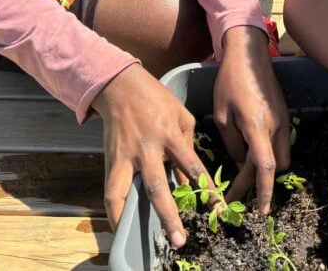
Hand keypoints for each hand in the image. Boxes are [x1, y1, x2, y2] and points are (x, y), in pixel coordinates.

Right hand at [92, 64, 207, 247]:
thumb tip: (187, 180)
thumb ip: (187, 146)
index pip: (193, 167)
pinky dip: (114, 210)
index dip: (206, 188)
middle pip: (159, 187)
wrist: (121, 87)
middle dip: (169, 215)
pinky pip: (110, 190)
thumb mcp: (182, 115)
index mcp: (171, 135)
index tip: (217, 207)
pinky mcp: (111, 159)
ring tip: (142, 240)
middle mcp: (148, 149)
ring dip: (134, 218)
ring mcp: (127, 156)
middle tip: (179, 239)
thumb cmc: (157, 99)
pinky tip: (119, 226)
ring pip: (127, 192)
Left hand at [212, 25, 290, 212]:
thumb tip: (238, 165)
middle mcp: (276, 127)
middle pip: (274, 167)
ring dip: (265, 168)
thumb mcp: (221, 115)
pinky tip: (250, 151)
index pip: (265, 168)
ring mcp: (283, 121)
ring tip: (243, 171)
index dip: (262, 192)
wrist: (249, 56)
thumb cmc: (230, 82)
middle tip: (235, 192)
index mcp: (257, 127)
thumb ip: (231, 144)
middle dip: (257, 184)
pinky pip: (280, 143)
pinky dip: (268, 153)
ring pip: (281, 157)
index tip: (259, 210)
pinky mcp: (284, 115)